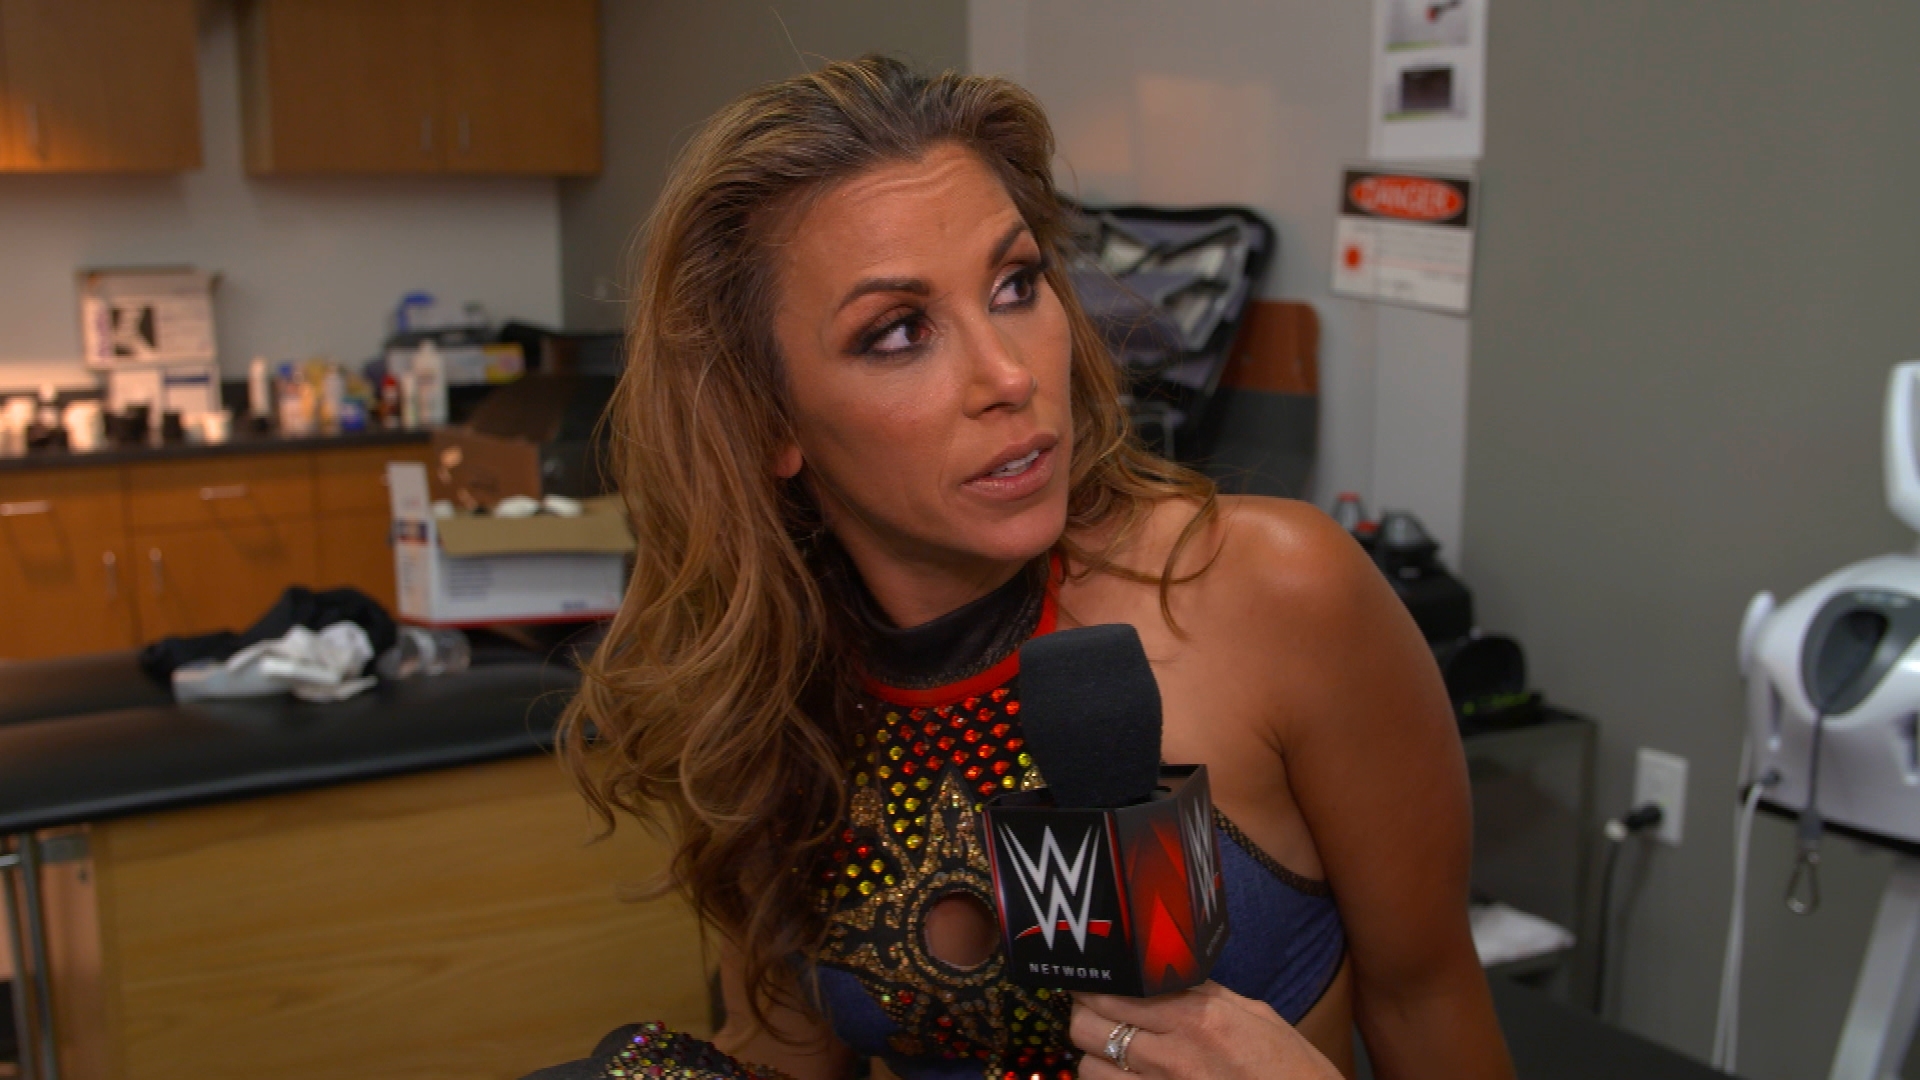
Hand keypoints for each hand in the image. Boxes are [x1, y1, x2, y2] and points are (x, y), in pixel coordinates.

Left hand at [1070, 982, 1341, 1078]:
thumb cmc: (1291, 1070)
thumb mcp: (1255, 1016)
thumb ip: (1205, 993)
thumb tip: (1164, 971)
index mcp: (1199, 1018)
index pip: (1115, 991)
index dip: (1093, 987)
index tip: (1090, 984)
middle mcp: (1174, 1055)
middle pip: (1087, 1028)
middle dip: (1084, 1020)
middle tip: (1095, 1018)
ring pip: (1088, 1069)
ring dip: (1094, 1061)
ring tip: (1111, 1056)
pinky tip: (1126, 1079)